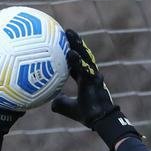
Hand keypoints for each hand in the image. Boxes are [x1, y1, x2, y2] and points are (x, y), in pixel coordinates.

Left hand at [50, 29, 140, 150]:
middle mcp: (89, 73)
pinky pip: (84, 68)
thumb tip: (50, 102)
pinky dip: (77, 61)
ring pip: (84, 56)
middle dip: (73, 41)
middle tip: (64, 30)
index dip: (69, 52)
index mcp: (84, 78)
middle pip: (81, 53)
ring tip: (68, 32)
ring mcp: (93, 75)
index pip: (75, 62)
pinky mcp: (95, 80)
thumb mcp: (68, 109)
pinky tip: (70, 53)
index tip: (61, 42)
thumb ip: (60, 103)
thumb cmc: (87, 115)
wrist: (101, 120)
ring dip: (76, 44)